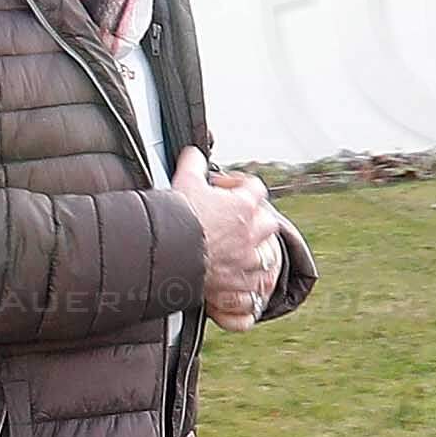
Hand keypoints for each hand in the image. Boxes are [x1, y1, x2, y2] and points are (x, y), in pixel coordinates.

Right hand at [174, 149, 277, 328]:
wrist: (167, 252)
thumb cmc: (178, 217)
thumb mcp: (184, 180)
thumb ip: (193, 163)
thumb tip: (194, 154)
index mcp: (242, 205)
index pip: (255, 188)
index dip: (241, 185)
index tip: (225, 188)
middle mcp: (250, 232)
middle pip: (268, 221)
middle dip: (256, 219)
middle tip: (237, 219)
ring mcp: (246, 258)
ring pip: (266, 254)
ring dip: (255, 250)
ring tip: (240, 250)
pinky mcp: (237, 281)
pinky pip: (254, 282)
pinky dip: (249, 280)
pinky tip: (238, 277)